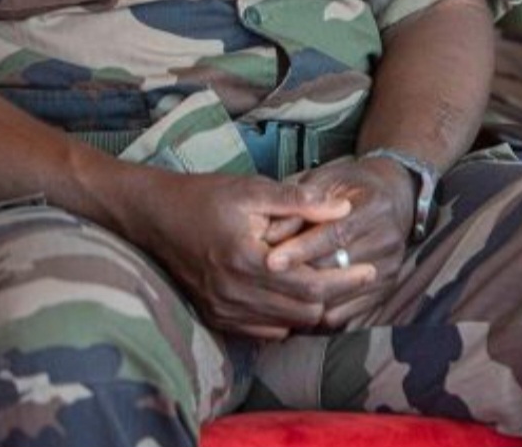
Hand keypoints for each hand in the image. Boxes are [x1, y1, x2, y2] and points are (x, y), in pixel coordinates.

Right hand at [129, 170, 375, 340]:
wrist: (152, 214)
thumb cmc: (202, 195)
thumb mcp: (251, 189)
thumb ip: (298, 201)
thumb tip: (344, 210)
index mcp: (250, 262)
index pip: (314, 286)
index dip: (346, 280)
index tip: (370, 270)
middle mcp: (237, 295)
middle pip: (305, 312)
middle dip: (334, 296)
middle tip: (352, 275)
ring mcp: (224, 311)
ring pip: (287, 326)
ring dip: (311, 309)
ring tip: (328, 285)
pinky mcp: (215, 317)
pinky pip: (263, 332)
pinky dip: (285, 318)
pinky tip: (292, 296)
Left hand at [264, 156, 414, 328]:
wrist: (394, 196)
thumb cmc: (350, 184)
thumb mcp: (326, 179)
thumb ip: (300, 201)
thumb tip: (270, 230)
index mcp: (374, 206)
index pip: (334, 234)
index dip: (300, 249)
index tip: (270, 261)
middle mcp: (388, 239)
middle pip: (339, 268)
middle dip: (299, 276)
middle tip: (265, 283)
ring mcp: (390, 267)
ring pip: (344, 296)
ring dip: (308, 300)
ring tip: (276, 297)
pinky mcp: (388, 289)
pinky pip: (352, 313)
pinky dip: (323, 314)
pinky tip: (299, 307)